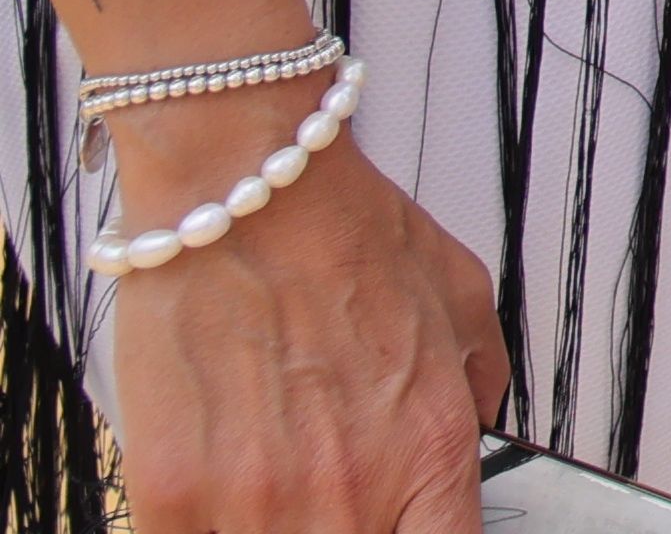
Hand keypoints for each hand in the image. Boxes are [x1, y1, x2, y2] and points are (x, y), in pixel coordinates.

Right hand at [105, 90, 505, 533]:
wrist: (244, 188)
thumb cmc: (342, 232)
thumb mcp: (462, 299)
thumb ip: (476, 382)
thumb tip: (478, 427)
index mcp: (429, 447)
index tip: (409, 521)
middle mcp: (350, 487)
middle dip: (351, 523)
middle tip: (330, 486)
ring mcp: (257, 501)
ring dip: (276, 522)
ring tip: (273, 471)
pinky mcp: (174, 495)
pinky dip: (208, 521)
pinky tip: (218, 481)